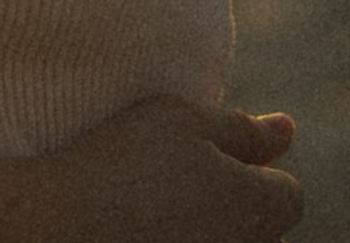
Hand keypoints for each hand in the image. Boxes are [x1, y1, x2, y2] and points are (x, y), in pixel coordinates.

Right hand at [49, 96, 303, 241]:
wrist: (60, 225)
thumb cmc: (124, 160)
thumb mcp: (183, 120)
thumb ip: (243, 128)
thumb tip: (289, 128)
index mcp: (257, 209)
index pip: (287, 195)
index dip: (252, 169)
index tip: (203, 157)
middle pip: (256, 227)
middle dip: (229, 204)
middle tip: (171, 179)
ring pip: (221, 240)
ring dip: (201, 227)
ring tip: (147, 207)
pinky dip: (172, 238)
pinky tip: (135, 230)